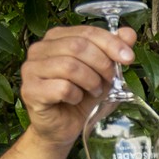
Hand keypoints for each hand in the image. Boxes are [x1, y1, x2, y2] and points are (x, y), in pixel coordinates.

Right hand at [18, 25, 137, 148]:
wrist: (64, 126)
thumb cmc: (82, 97)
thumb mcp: (103, 73)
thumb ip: (113, 52)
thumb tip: (128, 33)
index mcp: (57, 38)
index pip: (87, 31)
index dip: (111, 43)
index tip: (129, 58)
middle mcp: (39, 49)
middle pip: (78, 46)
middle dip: (102, 64)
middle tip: (109, 80)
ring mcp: (31, 69)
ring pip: (70, 66)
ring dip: (91, 81)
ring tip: (94, 91)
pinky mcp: (30, 90)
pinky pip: (61, 88)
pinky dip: (76, 95)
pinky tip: (75, 100)